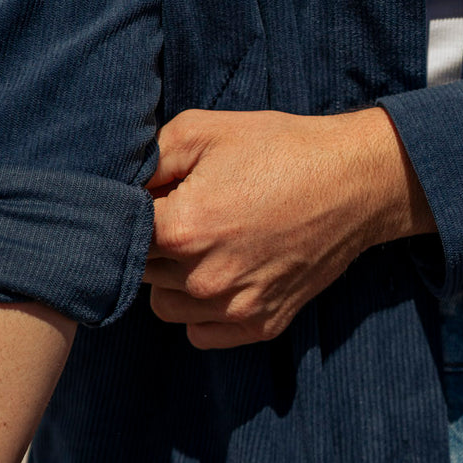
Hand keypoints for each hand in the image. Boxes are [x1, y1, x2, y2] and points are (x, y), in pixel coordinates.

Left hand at [142, 106, 434, 348]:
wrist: (354, 182)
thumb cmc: (278, 149)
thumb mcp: (203, 129)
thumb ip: (145, 159)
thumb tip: (109, 185)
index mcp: (180, 228)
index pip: (117, 235)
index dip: (128, 214)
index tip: (149, 200)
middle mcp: (202, 278)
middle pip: (139, 271)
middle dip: (152, 245)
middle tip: (187, 215)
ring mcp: (232, 307)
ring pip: (165, 306)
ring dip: (173, 282)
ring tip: (206, 246)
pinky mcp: (259, 325)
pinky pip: (200, 333)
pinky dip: (202, 313)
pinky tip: (224, 275)